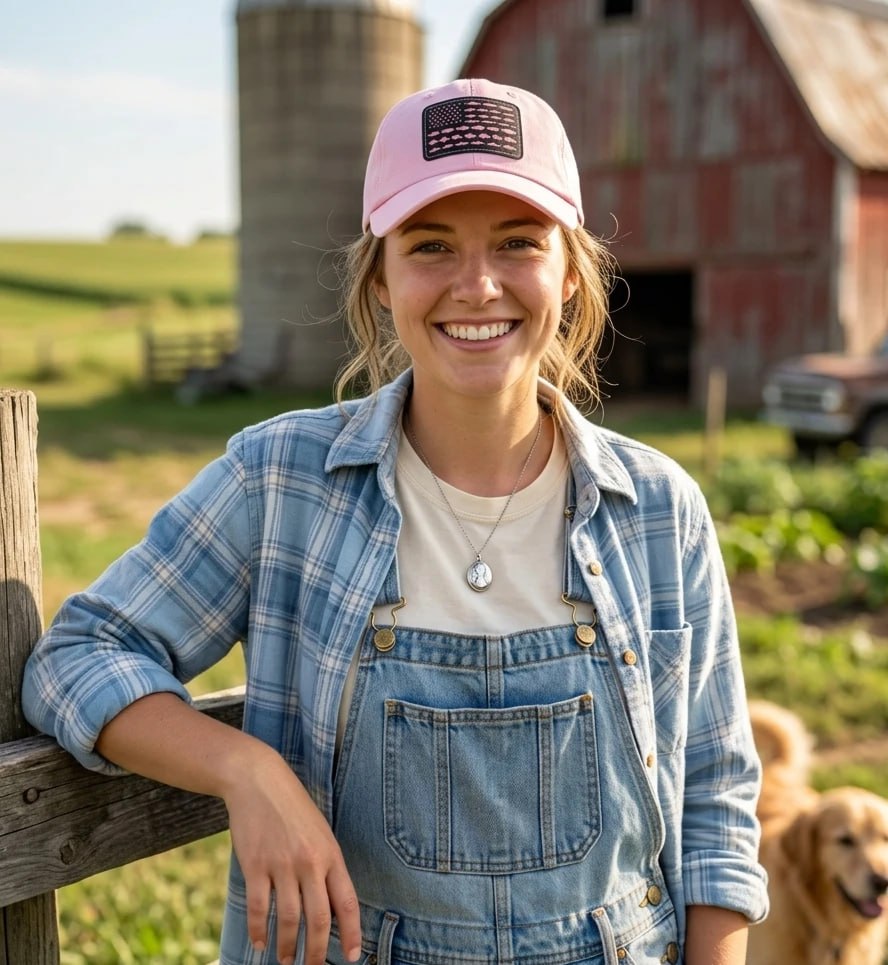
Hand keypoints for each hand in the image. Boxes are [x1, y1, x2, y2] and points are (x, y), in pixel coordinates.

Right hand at [223, 750, 361, 964]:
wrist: (259, 780)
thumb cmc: (293, 808)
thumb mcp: (320, 832)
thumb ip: (326, 866)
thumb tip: (331, 908)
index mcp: (331, 854)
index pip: (347, 902)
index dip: (351, 933)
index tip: (351, 957)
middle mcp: (310, 861)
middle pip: (318, 918)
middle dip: (316, 951)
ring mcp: (281, 864)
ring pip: (289, 919)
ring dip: (287, 947)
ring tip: (285, 961)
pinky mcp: (255, 864)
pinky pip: (259, 908)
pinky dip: (259, 931)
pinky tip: (259, 943)